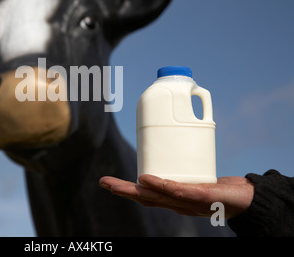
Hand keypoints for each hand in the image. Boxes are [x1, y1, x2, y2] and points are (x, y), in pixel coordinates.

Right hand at [99, 174, 253, 218]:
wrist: (249, 201)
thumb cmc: (222, 190)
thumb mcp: (199, 179)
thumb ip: (186, 169)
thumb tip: (175, 149)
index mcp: (174, 199)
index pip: (147, 196)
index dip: (127, 190)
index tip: (110, 182)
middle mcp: (177, 203)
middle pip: (145, 198)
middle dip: (122, 191)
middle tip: (103, 183)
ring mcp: (188, 201)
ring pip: (156, 197)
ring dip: (133, 191)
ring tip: (115, 185)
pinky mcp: (201, 196)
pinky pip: (177, 190)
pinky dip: (160, 185)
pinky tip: (146, 180)